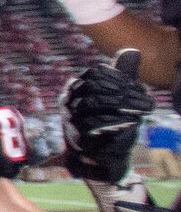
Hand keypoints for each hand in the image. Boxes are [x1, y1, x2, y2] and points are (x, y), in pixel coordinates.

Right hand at [61, 48, 151, 182]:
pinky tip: (132, 123)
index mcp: (75, 89)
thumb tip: (132, 51)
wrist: (101, 160)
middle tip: (143, 101)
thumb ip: (122, 76)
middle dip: (122, 94)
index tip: (136, 86)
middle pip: (95, 89)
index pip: (95, 74)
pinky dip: (117, 124)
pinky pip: (97, 126)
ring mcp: (70, 120)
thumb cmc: (110, 125)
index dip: (117, 78)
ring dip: (122, 108)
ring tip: (140, 112)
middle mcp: (67, 103)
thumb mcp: (117, 98)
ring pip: (95, 105)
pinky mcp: (78, 138)